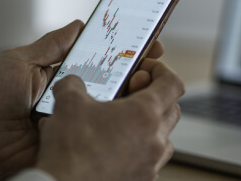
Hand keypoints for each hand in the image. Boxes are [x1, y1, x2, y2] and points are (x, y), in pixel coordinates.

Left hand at [0, 20, 165, 179]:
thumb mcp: (18, 63)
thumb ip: (51, 45)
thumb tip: (80, 24)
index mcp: (60, 78)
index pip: (102, 61)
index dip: (126, 52)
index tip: (149, 42)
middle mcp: (72, 101)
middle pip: (115, 86)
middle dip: (138, 73)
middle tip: (152, 64)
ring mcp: (74, 125)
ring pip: (113, 111)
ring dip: (131, 97)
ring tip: (142, 84)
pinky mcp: (71, 148)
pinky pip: (99, 138)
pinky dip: (116, 127)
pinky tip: (128, 115)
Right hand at [35, 58, 184, 180]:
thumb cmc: (70, 149)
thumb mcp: (67, 102)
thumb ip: (74, 83)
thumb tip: (73, 82)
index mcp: (144, 114)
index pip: (172, 83)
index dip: (160, 71)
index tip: (144, 70)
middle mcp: (155, 140)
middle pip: (172, 109)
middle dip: (155, 97)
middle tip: (130, 94)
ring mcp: (150, 164)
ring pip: (163, 138)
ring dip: (149, 126)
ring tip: (123, 123)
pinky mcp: (141, 180)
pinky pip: (150, 160)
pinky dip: (138, 150)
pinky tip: (114, 148)